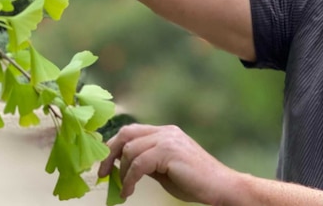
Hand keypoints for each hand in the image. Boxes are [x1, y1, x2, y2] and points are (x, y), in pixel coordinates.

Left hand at [98, 124, 239, 204]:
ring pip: (130, 150)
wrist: (220, 186)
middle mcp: (166, 131)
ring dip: (122, 172)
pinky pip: (138, 164)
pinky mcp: (169, 152)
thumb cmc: (195, 182)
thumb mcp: (165, 169)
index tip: (104, 166)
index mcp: (166, 132)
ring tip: (124, 189)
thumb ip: (148, 162)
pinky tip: (129, 191)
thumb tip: (124, 166)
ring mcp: (168, 139)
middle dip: (109, 154)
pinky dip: (129, 179)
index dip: (113, 147)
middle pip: (126, 134)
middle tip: (102, 173)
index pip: (131, 131)